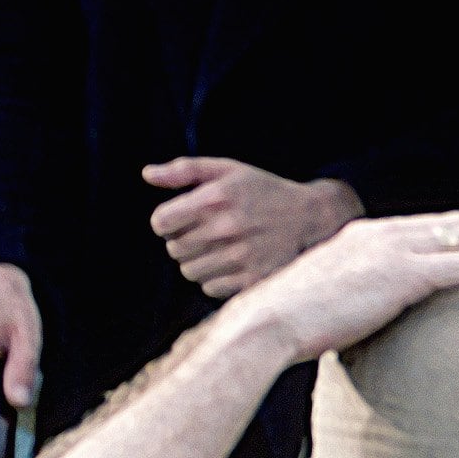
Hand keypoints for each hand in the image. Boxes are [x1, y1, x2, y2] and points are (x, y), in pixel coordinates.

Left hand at [143, 159, 358, 300]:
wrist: (311, 218)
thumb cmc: (264, 191)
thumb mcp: (228, 170)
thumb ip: (185, 170)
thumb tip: (147, 174)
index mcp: (215, 198)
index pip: (160, 222)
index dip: (166, 221)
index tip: (181, 218)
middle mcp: (226, 228)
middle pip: (173, 249)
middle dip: (183, 241)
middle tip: (206, 232)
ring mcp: (240, 257)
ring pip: (189, 271)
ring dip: (198, 262)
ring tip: (218, 248)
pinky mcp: (252, 279)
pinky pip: (210, 288)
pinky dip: (215, 278)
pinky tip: (231, 263)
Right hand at [226, 211, 458, 366]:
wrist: (266, 325)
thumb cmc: (288, 326)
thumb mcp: (325, 304)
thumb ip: (353, 302)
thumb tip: (362, 321)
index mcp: (363, 237)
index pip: (427, 227)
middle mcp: (383, 233)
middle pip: (455, 224)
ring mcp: (395, 249)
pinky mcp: (405, 273)